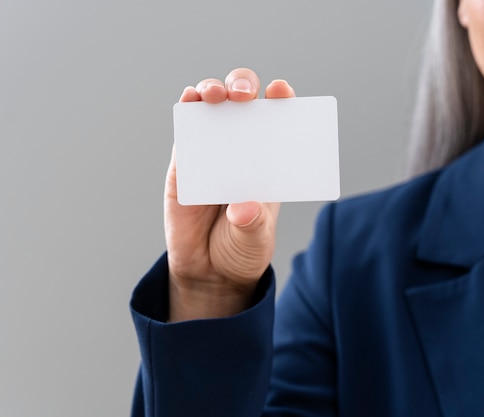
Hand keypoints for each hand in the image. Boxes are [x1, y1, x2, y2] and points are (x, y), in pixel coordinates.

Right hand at [165, 68, 295, 321]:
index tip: (280, 91)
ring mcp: (212, 151)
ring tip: (214, 96)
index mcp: (268, 161)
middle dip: (242, 86)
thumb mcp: (255, 239)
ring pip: (212, 107)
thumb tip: (243, 207)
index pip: (278, 121)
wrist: (209, 271)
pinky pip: (186, 130)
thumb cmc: (242, 248)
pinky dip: (187, 110)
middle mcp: (242, 148)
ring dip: (211, 91)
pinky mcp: (184, 162)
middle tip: (243, 95)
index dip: (280, 100)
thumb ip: (252, 223)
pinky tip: (189, 101)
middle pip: (243, 102)